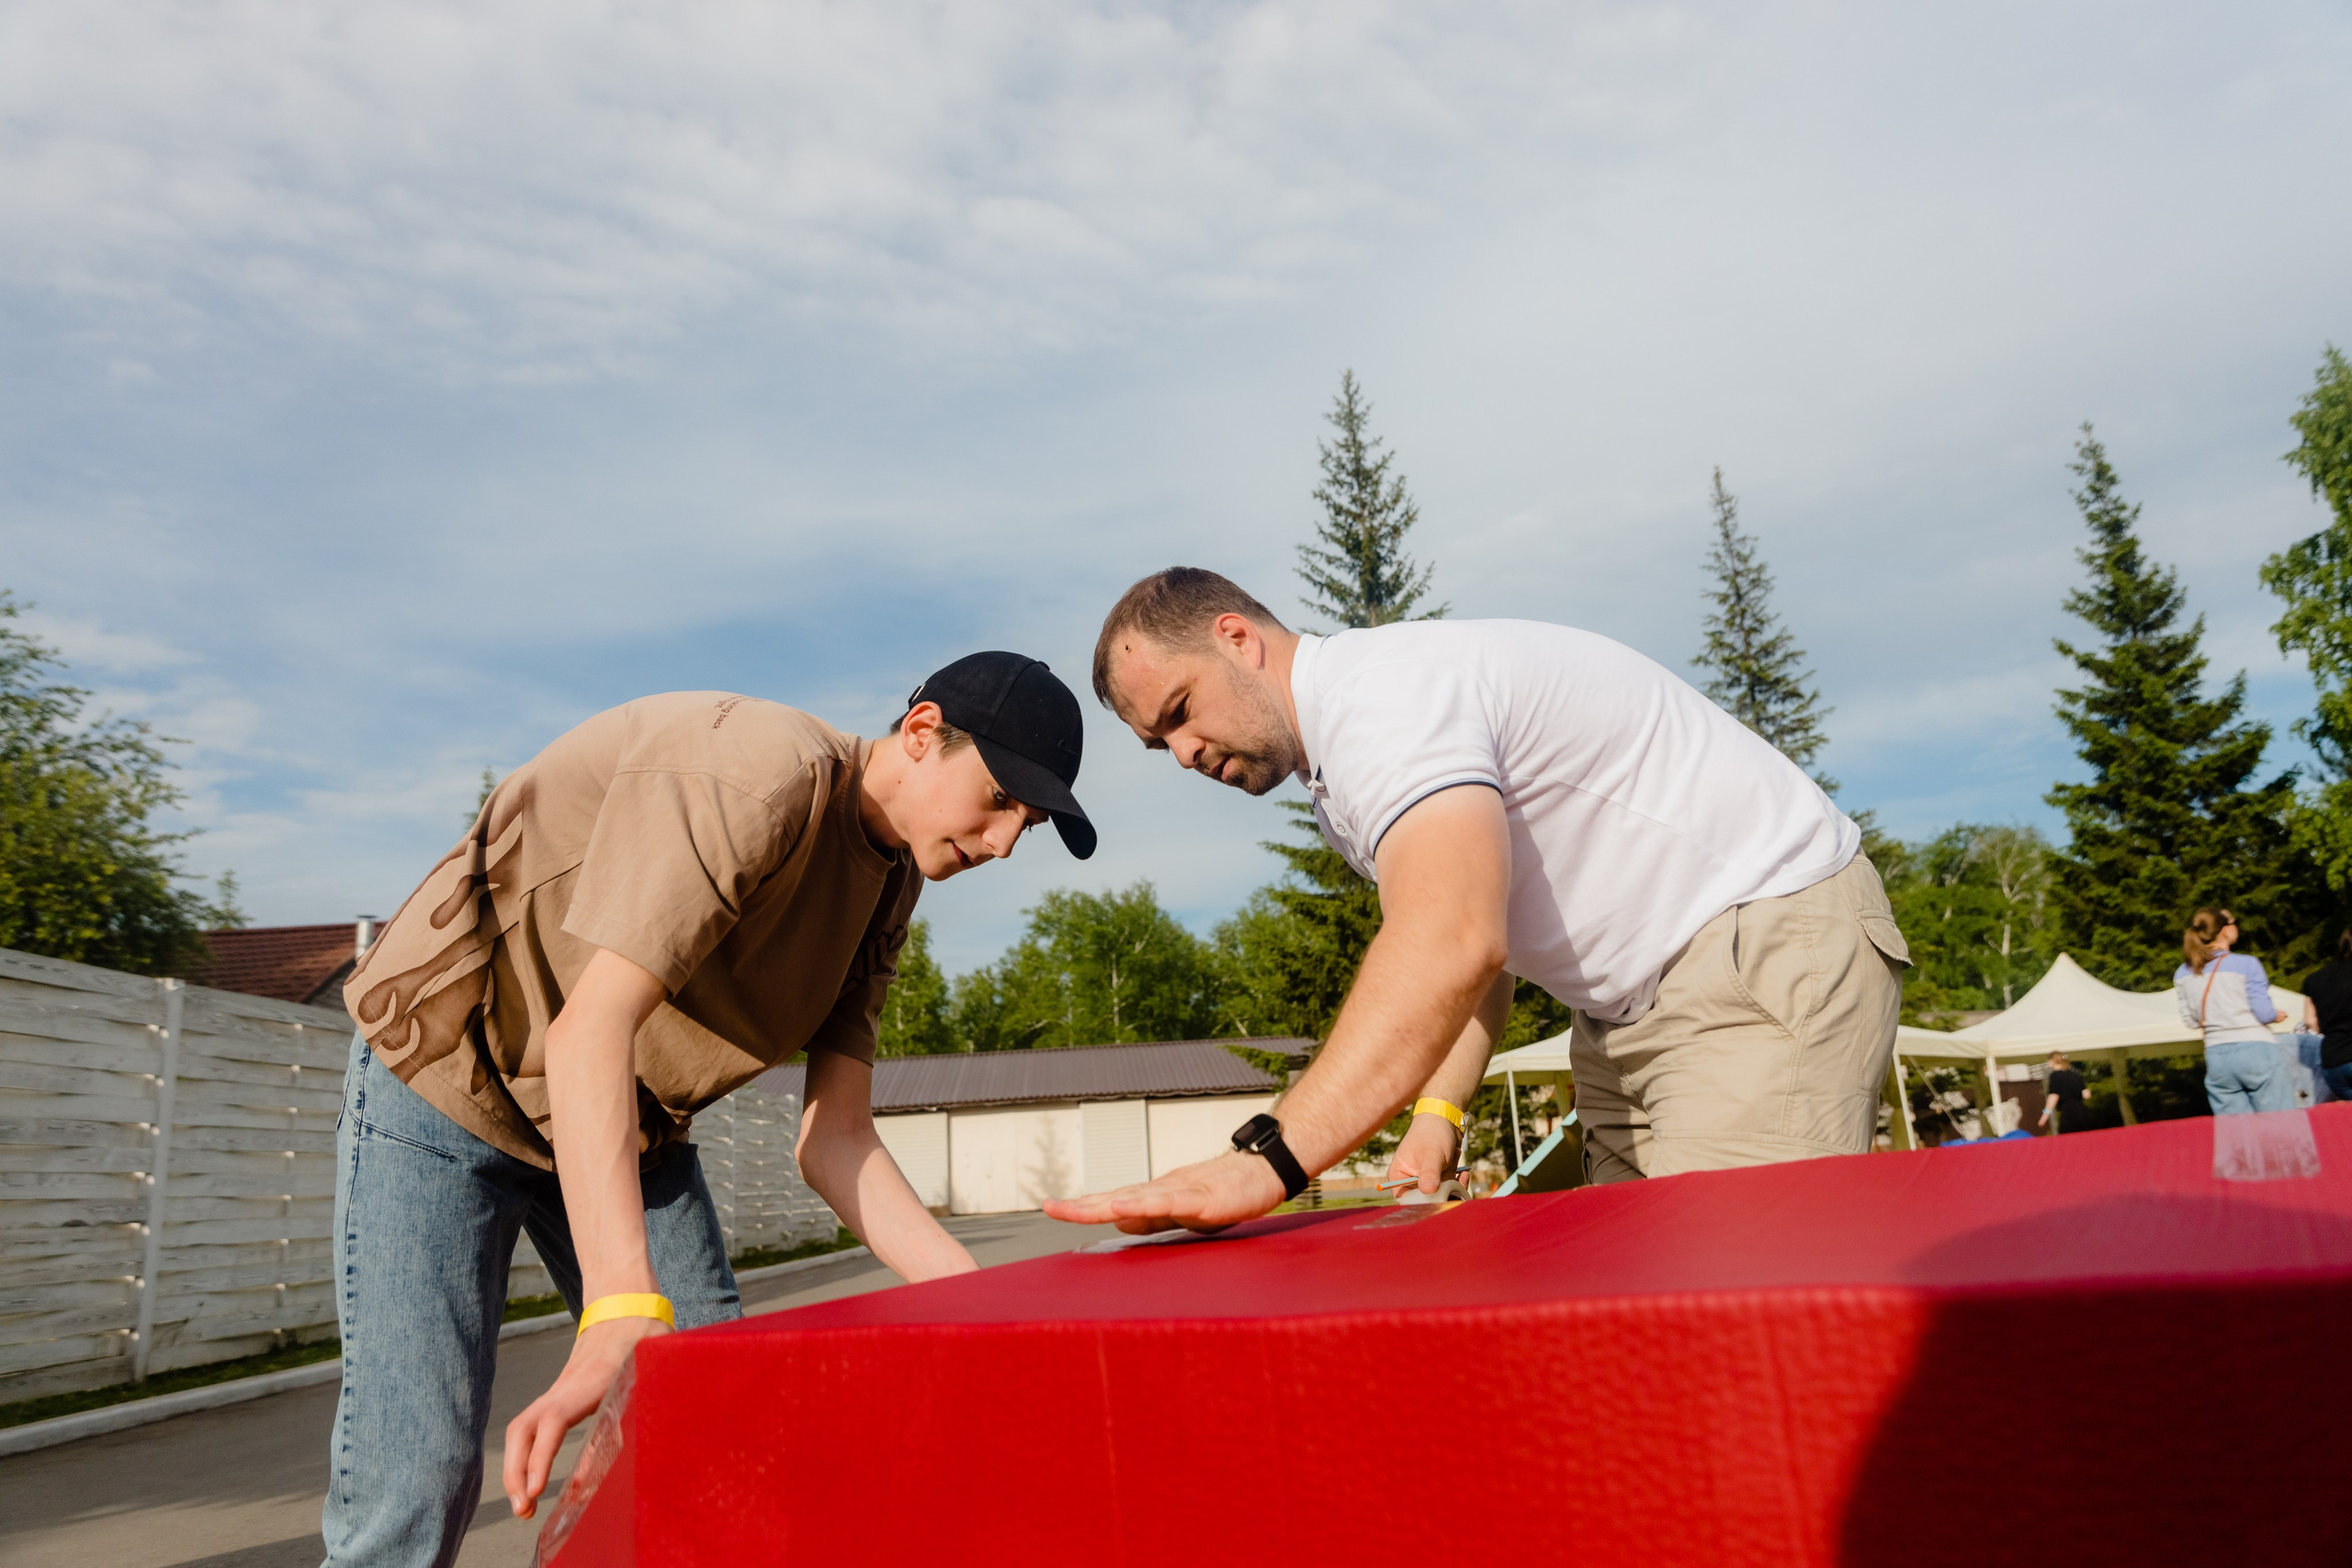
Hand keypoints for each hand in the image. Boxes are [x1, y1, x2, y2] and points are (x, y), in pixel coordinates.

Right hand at [503, 1316, 670, 1518]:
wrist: (624, 1305)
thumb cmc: (646, 1338)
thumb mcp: (656, 1365)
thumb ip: (654, 1397)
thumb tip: (661, 1438)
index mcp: (590, 1382)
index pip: (553, 1421)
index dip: (542, 1456)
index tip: (537, 1491)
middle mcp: (565, 1389)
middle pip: (522, 1429)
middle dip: (516, 1472)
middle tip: (524, 1511)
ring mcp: (557, 1392)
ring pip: (521, 1430)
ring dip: (516, 1469)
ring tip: (525, 1507)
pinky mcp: (558, 1397)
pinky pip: (531, 1428)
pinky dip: (525, 1457)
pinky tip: (533, 1483)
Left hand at [1043, 1151, 1285, 1233]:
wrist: (1262, 1171)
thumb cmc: (1225, 1191)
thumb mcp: (1183, 1210)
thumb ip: (1152, 1216)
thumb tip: (1118, 1220)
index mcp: (1156, 1195)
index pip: (1113, 1201)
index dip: (1083, 1206)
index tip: (1053, 1207)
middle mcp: (1162, 1190)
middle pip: (1116, 1197)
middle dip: (1083, 1206)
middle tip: (1050, 1207)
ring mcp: (1181, 1192)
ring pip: (1137, 1198)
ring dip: (1106, 1204)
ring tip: (1077, 1209)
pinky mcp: (1202, 1198)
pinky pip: (1170, 1203)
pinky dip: (1145, 1205)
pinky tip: (1126, 1208)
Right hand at [1386, 1114, 1459, 1194]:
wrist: (1445, 1119)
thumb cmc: (1432, 1133)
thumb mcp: (1431, 1154)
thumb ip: (1429, 1173)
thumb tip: (1428, 1191)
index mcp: (1398, 1176)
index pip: (1406, 1200)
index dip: (1422, 1203)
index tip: (1440, 1200)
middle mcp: (1410, 1181)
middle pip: (1426, 1200)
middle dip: (1443, 1192)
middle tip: (1455, 1182)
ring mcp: (1426, 1180)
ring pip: (1441, 1195)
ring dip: (1453, 1183)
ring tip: (1456, 1164)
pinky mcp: (1439, 1178)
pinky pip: (1449, 1188)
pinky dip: (1458, 1181)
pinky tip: (1463, 1172)